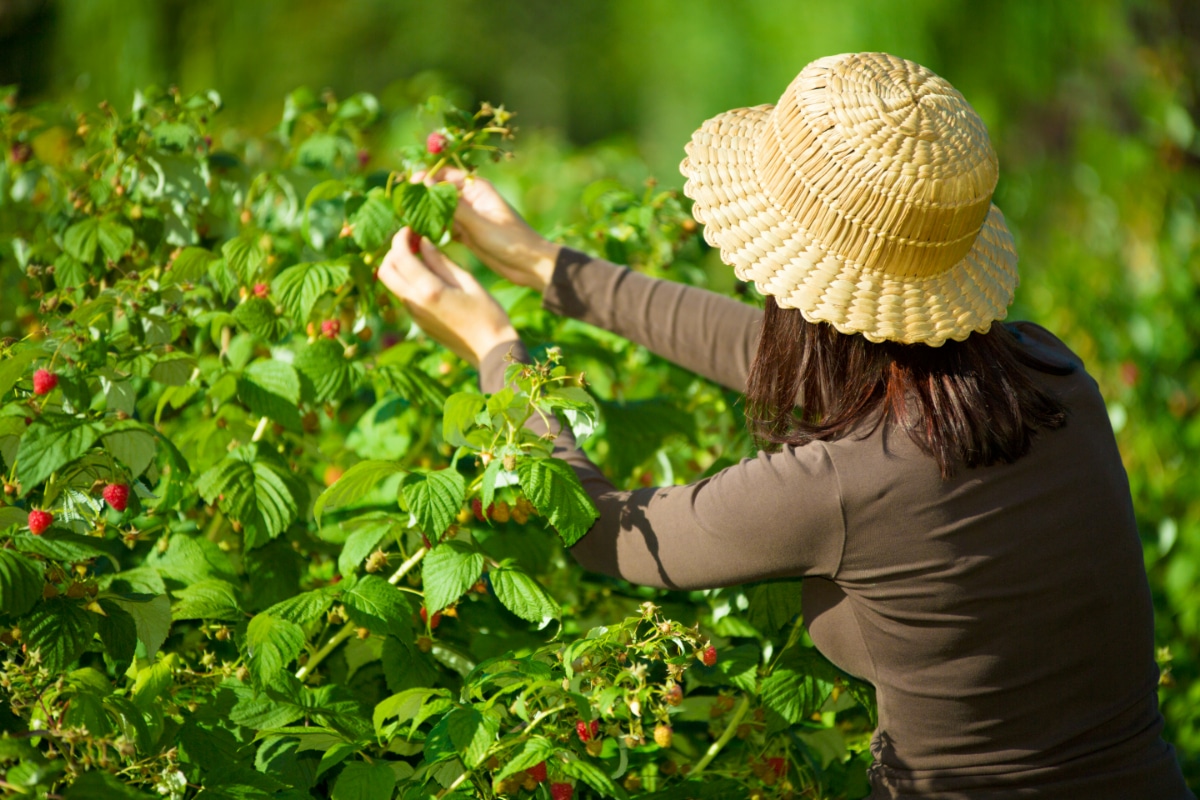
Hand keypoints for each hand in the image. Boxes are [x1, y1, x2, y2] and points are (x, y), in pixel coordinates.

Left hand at [377, 228, 519, 366]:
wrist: (491, 351)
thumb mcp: (467, 281)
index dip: (401, 237)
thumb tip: (422, 242)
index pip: (400, 256)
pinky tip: (426, 275)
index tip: (410, 228)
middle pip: (385, 270)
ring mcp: (415, 315)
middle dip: (393, 251)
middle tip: (411, 241)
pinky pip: (404, 296)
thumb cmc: (488, 314)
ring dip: (399, 267)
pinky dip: (407, 281)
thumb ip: (441, 261)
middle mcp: (415, 303)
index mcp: (429, 290)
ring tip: (419, 256)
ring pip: (392, 284)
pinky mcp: (419, 323)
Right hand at [413, 167, 558, 291]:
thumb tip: (426, 184)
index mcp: (477, 188)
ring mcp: (468, 217)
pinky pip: (445, 227)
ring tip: (407, 222)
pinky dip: (434, 230)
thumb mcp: (479, 223)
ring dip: (426, 215)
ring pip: (440, 211)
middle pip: (439, 192)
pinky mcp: (466, 233)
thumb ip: (453, 206)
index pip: (444, 174)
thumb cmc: (510, 241)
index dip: (425, 178)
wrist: (529, 265)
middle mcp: (471, 199)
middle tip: (402, 208)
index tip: (408, 188)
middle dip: (422, 198)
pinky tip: (420, 236)